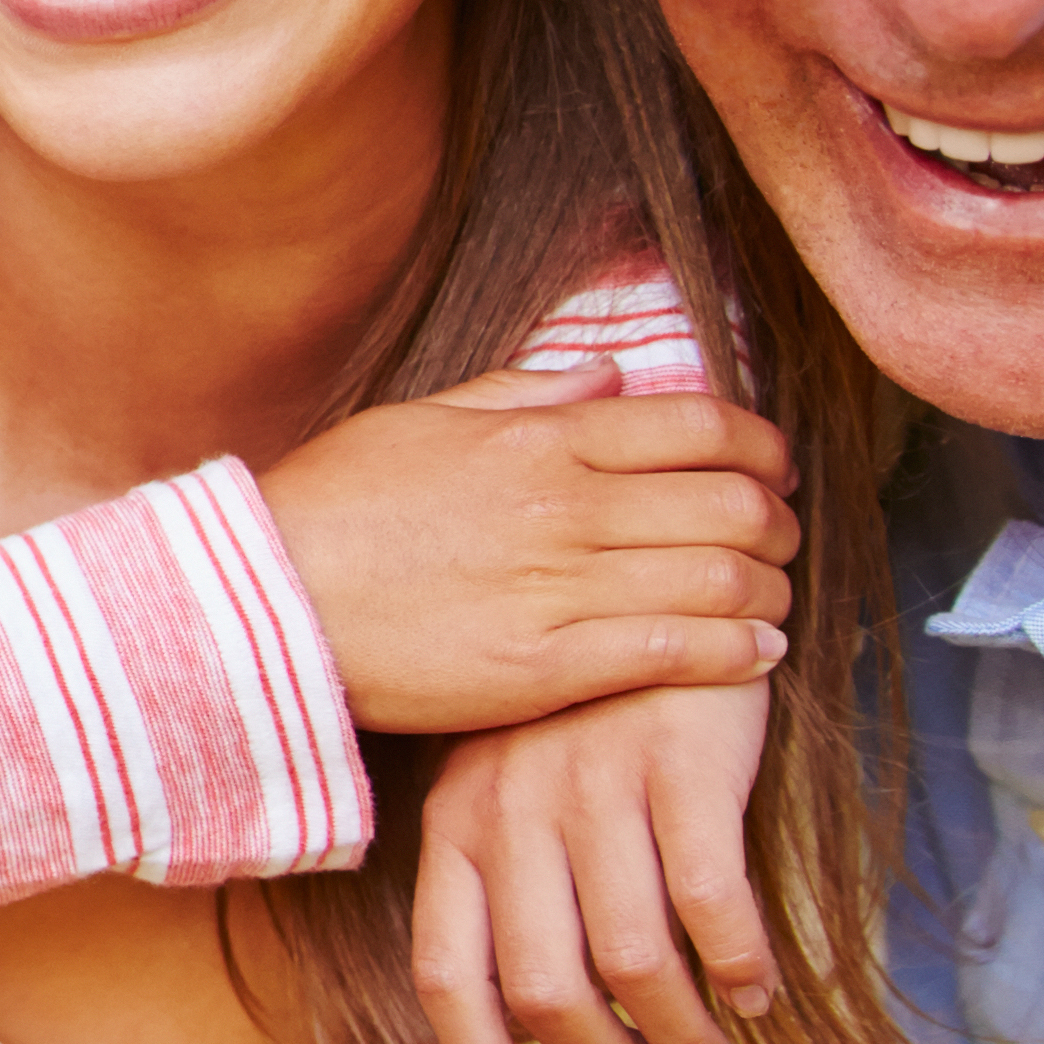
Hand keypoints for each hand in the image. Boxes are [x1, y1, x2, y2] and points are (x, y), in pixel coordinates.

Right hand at [262, 361, 798, 733]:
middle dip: (779, 519)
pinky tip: (755, 653)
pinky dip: (737, 650)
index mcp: (539, 439)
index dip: (761, 444)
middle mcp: (565, 507)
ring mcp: (560, 589)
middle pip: (730, 501)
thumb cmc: (332, 507)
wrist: (262, 602)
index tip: (772, 466)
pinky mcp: (547, 667)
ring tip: (771, 598)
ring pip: (722, 578)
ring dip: (769, 588)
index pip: (698, 424)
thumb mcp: (420, 420)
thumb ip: (523, 393)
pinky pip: (677, 652)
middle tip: (781, 537)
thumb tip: (609, 376)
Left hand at [412, 676, 774, 1043]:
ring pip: (633, 962)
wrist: (657, 587)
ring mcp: (596, 784)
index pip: (448, 974)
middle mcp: (513, 809)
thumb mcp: (513, 787)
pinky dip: (738, 968)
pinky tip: (757, 991)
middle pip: (545, 988)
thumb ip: (508, 888)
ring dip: (681, 1034)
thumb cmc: (585, 714)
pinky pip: (712, 903)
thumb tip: (527, 1025)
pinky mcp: (682, 763)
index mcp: (457, 823)